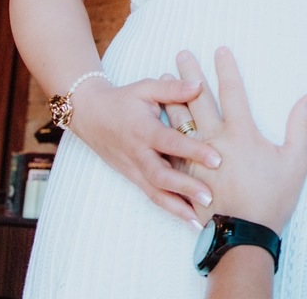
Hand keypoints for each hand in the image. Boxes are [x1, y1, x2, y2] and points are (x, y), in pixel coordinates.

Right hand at [68, 75, 221, 224]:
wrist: (89, 115)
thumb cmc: (123, 99)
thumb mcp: (146, 87)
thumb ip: (172, 88)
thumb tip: (199, 85)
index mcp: (143, 129)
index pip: (170, 142)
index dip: (192, 151)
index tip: (217, 159)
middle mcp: (137, 153)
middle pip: (161, 175)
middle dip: (186, 187)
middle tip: (210, 196)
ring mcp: (133, 168)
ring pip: (155, 192)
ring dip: (177, 207)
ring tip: (201, 220)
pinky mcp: (132, 177)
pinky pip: (152, 195)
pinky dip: (169, 208)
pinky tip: (188, 219)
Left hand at [173, 47, 306, 229]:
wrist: (243, 235)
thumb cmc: (272, 198)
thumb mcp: (296, 161)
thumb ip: (301, 126)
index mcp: (241, 133)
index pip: (233, 92)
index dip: (226, 68)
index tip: (220, 49)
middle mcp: (214, 141)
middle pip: (199, 100)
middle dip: (191, 74)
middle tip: (182, 53)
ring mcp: (195, 159)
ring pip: (179, 120)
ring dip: (172, 96)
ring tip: (164, 77)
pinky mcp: (184, 176)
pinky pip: (169, 147)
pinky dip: (163, 128)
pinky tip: (157, 119)